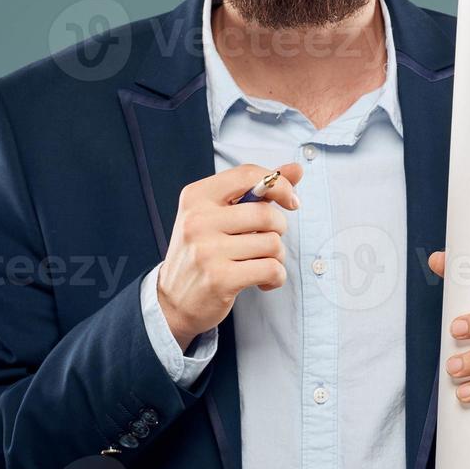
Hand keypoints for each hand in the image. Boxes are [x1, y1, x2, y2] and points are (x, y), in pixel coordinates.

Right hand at [157, 163, 301, 349]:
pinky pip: (271, 269)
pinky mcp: (219, 279)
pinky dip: (276, 276)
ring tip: (260, 263)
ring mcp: (206, 250)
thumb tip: (296, 168)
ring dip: (277, 256)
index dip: (279, 184)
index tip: (291, 201)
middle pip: (266, 214)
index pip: (247, 175)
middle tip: (267, 240)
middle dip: (279, 228)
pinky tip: (263, 280)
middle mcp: (197, 220)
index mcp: (196, 196)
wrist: (173, 300)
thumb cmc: (204, 251)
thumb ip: (258, 191)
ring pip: (272, 243)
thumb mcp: (221, 215)